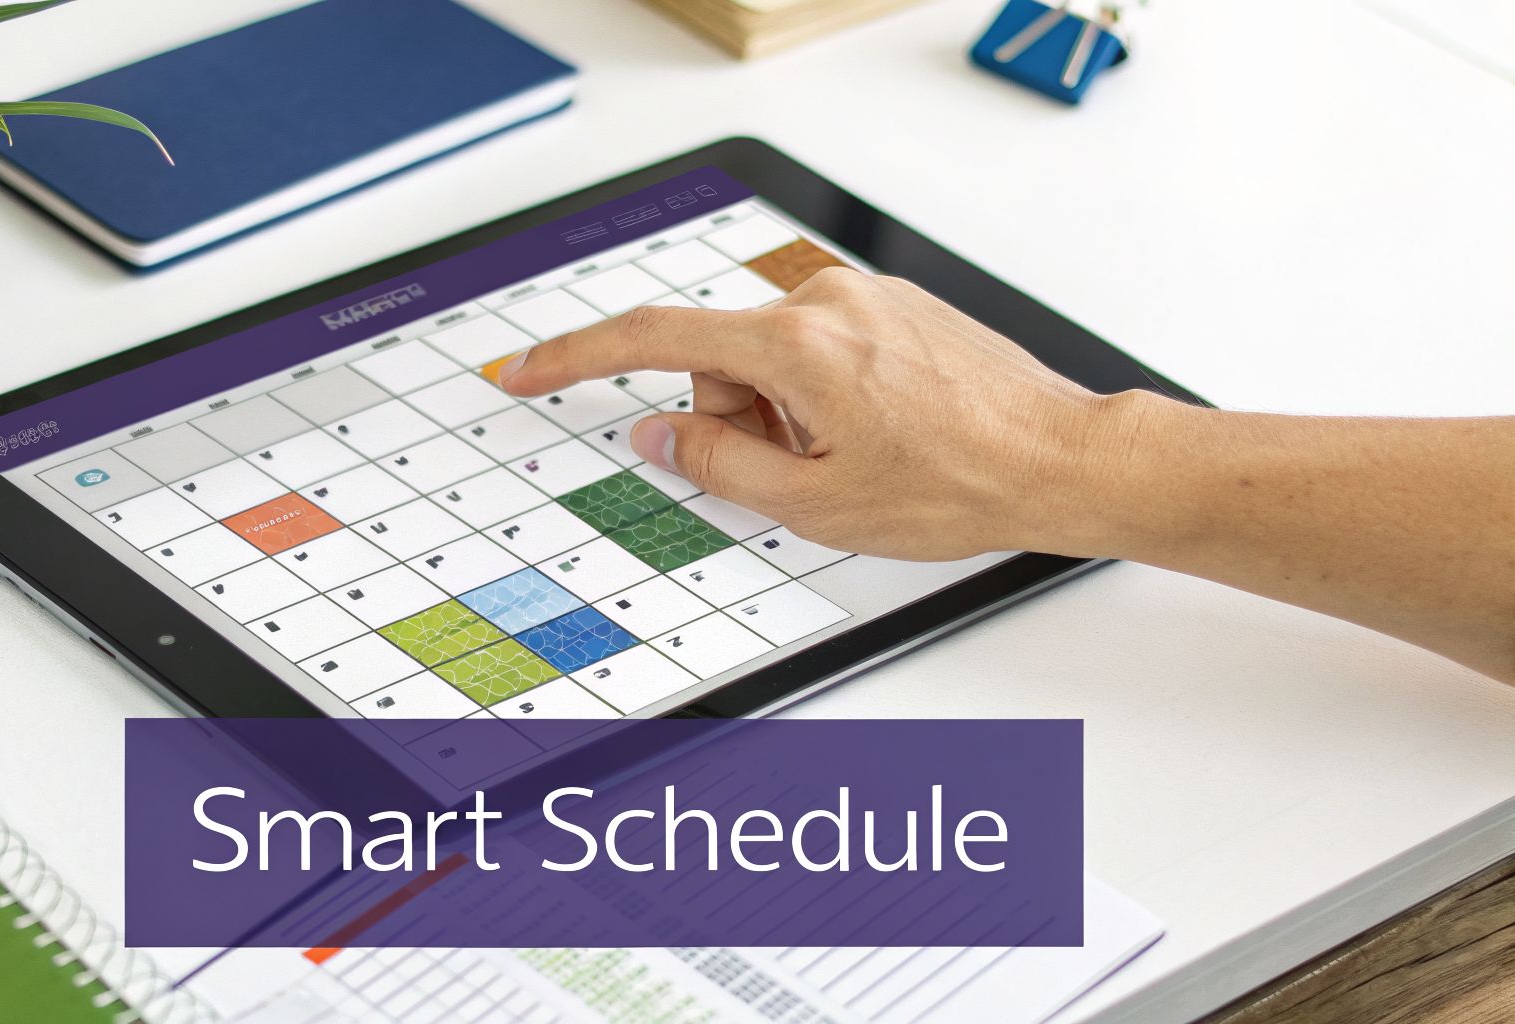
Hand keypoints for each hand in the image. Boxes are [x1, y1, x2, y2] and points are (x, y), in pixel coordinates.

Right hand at [499, 268, 1132, 560]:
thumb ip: (718, 463)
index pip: (653, 339)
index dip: (576, 358)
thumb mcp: (816, 503)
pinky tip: (885, 434)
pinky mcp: (896, 306)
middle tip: (804, 474)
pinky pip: (823, 348)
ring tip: (860, 459)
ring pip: (775, 359)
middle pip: (721, 360)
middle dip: (739, 420)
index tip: (525, 370)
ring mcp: (866, 297)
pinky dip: (828, 394)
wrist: (1059, 460)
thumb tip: (660, 433)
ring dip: (789, 413)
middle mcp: (826, 301)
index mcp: (796, 344)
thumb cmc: (958, 486)